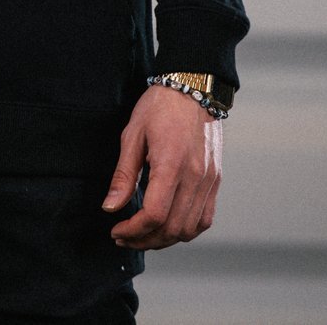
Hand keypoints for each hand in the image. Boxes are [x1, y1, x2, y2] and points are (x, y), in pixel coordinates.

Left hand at [101, 84, 222, 249]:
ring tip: (143, 235)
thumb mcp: (133, 134)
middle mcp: (195, 176)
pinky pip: (204, 218)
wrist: (194, 87)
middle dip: (145, 240)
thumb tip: (110, 207)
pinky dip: (186, 229)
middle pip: (172, 228)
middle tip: (124, 237)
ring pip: (189, 229)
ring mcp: (209, 180)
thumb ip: (123, 174)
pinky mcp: (215, 180)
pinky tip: (168, 225)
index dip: (133, 230)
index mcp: (171, 163)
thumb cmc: (160, 106)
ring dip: (165, 239)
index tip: (116, 229)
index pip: (154, 214)